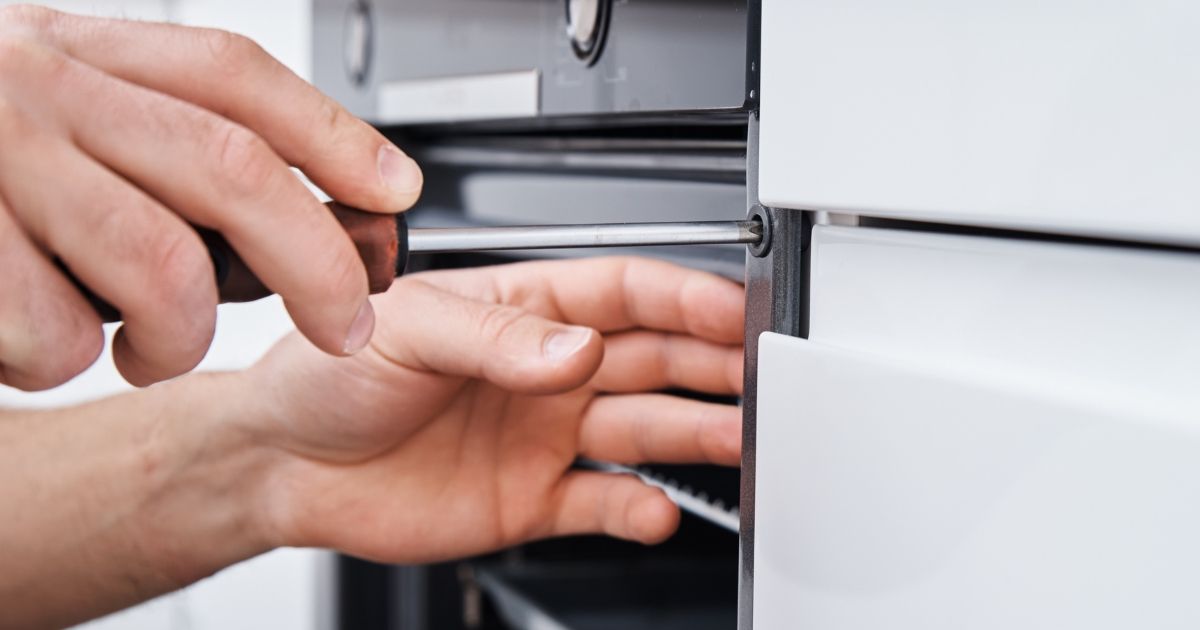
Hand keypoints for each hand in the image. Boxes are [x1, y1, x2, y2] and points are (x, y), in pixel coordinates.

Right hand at [0, 6, 422, 389]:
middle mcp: (39, 85)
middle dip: (317, 264)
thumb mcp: (44, 111)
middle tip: (344, 324)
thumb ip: (146, 135)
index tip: (397, 189)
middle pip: (235, 168)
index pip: (233, 75)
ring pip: (163, 263)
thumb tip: (289, 201)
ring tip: (157, 349)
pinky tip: (48, 347)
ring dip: (182, 335)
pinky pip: (59, 330)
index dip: (333, 135)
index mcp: (74, 51)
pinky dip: (70, 361)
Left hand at [243, 258, 744, 561]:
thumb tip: (578, 348)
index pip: (624, 293)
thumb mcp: (408, 327)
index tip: (730, 308)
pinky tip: (655, 511)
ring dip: (695, 433)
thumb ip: (498, 338)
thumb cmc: (329, 371)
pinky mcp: (532, 497)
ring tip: (737, 439)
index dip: (683, 297)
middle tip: (759, 374)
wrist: (284, 462)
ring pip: (644, 428)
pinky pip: (601, 501)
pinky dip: (635, 509)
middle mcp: (546, 371)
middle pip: (654, 358)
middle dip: (711, 363)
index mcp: (523, 311)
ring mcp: (544, 434)